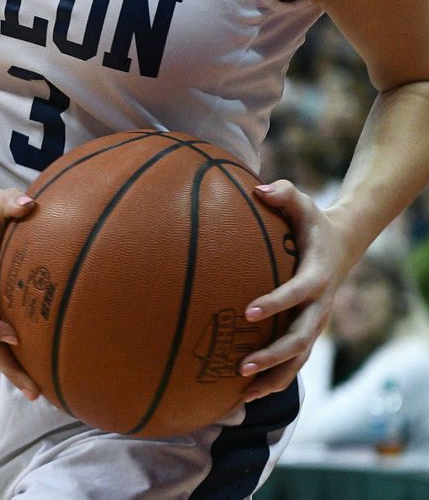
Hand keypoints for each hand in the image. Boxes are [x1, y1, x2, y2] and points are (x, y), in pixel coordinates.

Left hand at [236, 179, 351, 400]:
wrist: (341, 243)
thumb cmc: (311, 220)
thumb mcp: (302, 201)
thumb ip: (283, 192)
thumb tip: (259, 189)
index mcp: (317, 274)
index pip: (298, 293)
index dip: (276, 303)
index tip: (248, 313)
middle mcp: (320, 305)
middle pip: (301, 338)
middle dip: (273, 355)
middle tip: (242, 366)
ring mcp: (316, 322)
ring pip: (299, 359)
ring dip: (274, 377)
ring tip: (243, 393)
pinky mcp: (308, 330)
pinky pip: (295, 361)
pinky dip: (275, 378)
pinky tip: (247, 392)